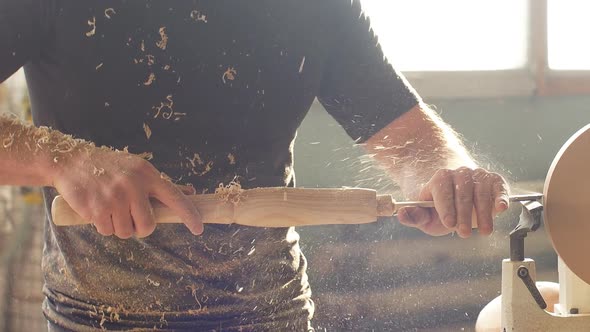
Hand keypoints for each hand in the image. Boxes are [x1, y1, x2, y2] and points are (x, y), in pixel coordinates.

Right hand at [51, 146, 201, 238]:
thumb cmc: (110, 167)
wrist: (72, 161)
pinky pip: (107, 231)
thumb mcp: (139, 170)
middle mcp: (133, 185)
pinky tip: (97, 210)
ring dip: (119, 227)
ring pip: (126, 231)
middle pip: (148, 225)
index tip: (199, 228)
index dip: (189, 214)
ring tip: (111, 210)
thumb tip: (191, 193)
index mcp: (148, 175)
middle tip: (130, 218)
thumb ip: (163, 185)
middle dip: (140, 228)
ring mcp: (114, 197)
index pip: (175, 197)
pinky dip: (103, 226)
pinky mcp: (96, 208)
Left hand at [397, 167, 508, 237]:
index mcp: (440, 179)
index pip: (442, 191)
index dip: (445, 207)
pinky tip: (501, 208)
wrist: (455, 189)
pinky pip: (499, 186)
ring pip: (481, 192)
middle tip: (464, 233)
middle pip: (463, 193)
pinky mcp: (494, 180)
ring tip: (484, 231)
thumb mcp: (425, 214)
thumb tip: (401, 215)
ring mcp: (478, 175)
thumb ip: (414, 216)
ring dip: (484, 213)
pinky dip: (501, 196)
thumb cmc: (439, 206)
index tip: (448, 223)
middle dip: (464, 215)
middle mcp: (459, 173)